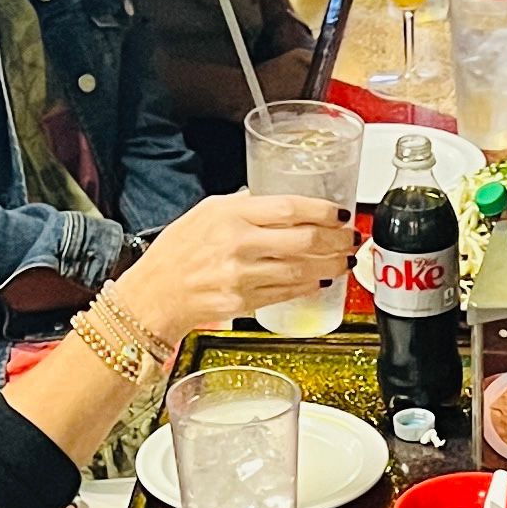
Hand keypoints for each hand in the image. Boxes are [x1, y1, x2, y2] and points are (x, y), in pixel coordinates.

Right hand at [109, 192, 351, 342]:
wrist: (154, 294)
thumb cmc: (176, 252)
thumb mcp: (205, 212)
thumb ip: (243, 205)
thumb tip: (279, 204)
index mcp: (230, 216)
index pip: (289, 208)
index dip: (323, 211)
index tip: (341, 214)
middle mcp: (238, 245)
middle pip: (304, 240)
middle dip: (337, 240)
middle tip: (352, 238)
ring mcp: (242, 276)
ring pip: (302, 270)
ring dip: (331, 265)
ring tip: (345, 260)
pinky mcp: (245, 303)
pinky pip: (287, 293)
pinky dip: (309, 286)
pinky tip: (321, 280)